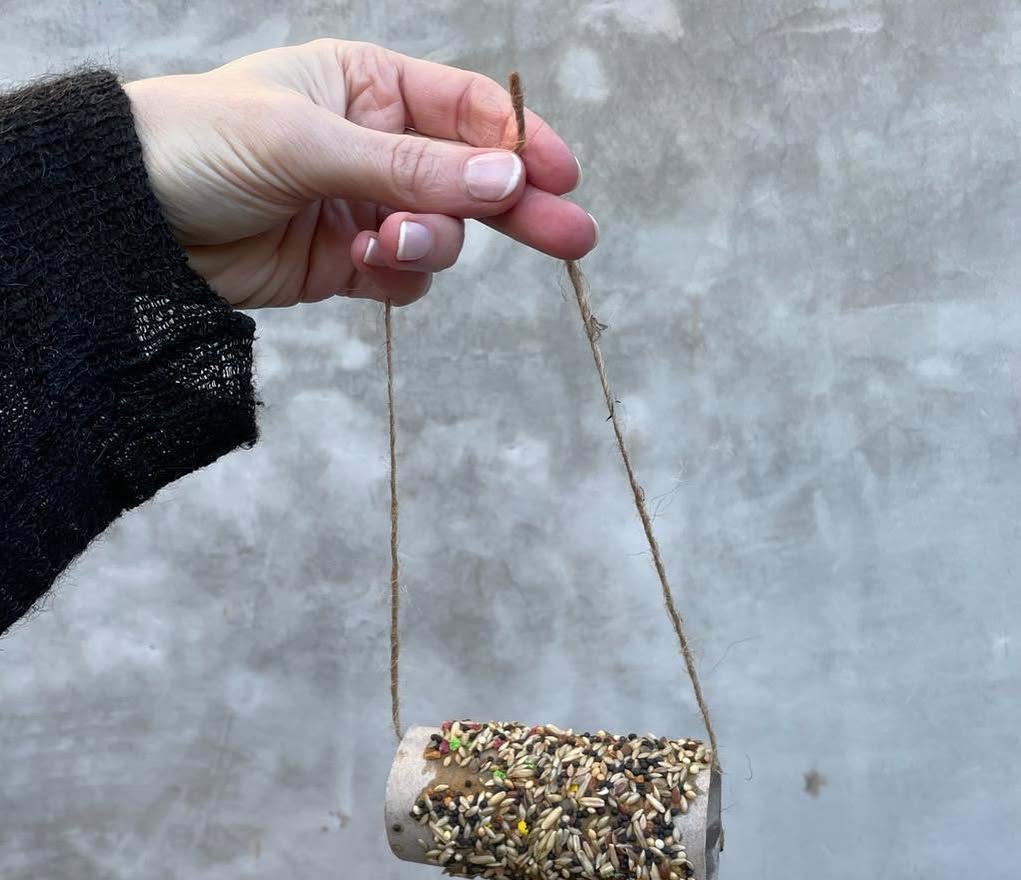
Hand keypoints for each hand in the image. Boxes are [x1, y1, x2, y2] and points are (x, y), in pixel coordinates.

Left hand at [124, 39, 596, 308]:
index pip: (465, 111)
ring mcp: (364, 207)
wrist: (132, 220)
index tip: (559, 175)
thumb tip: (505, 178)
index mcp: (368, 87)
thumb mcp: (311, 140)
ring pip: (440, 234)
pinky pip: (403, 277)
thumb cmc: (204, 143)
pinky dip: (396, 277)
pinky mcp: (347, 263)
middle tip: (573, 238)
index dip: (517, 141)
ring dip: (429, 244)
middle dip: (517, 208)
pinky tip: (361, 264)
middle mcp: (374, 146)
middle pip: (471, 178)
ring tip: (386, 245)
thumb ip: (411, 166)